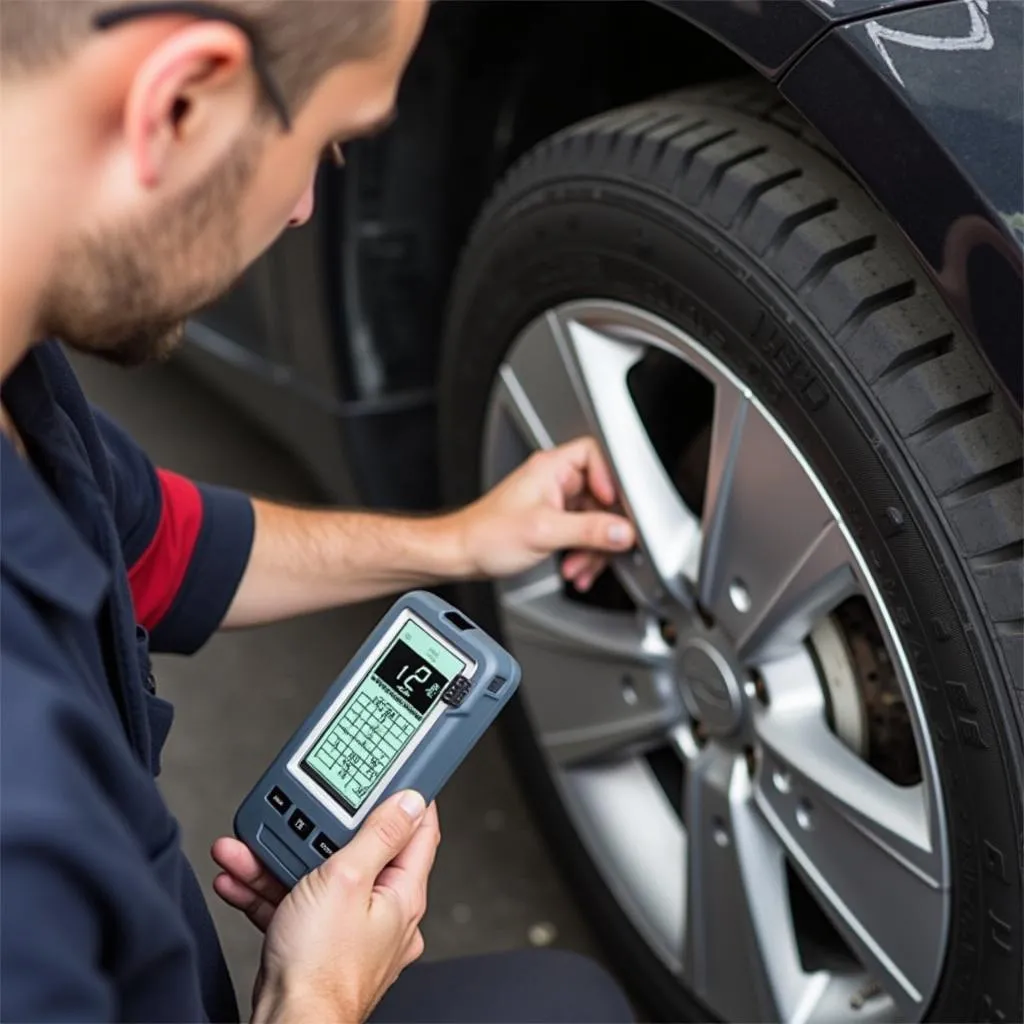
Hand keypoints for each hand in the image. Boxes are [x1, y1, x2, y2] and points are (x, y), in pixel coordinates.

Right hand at [216, 792, 439, 1023]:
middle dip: (318, 831)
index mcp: (402, 895)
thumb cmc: (320, 967)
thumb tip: (410, 802)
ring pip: (318, 880)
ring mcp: (349, 932)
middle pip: (358, 852)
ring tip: (248, 847)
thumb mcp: (348, 880)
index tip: (394, 777)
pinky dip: (268, 892)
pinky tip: (240, 878)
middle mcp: (383, 914)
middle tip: (297, 815)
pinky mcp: (318, 948)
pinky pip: (295, 906)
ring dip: (279, 860)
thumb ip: (378, 836)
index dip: (408, 800)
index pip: (419, 832)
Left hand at [452, 437, 634, 590]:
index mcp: (552, 468)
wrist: (461, 555)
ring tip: (578, 566)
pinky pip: (583, 535)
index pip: (598, 457)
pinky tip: (575, 569)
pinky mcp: (554, 523)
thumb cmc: (486, 535)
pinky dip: (583, 554)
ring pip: (595, 520)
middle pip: (602, 495)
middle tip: (603, 547)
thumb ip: (588, 530)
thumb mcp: (544, 532)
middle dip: (603, 528)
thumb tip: (622, 531)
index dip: (613, 480)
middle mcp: (555, 481)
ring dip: (592, 548)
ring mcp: (555, 502)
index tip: (617, 508)